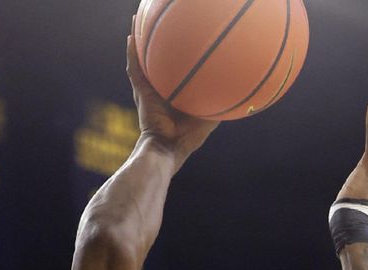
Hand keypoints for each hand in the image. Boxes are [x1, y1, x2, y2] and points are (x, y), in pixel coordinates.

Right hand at [127, 16, 218, 171]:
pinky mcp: (141, 94)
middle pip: (154, 63)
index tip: (181, 43)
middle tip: (156, 26)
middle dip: (154, 46)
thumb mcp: (208, 119)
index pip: (171, 74)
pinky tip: (132, 36)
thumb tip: (236, 92)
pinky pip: (135, 70)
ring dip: (139, 43)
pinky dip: (132, 53)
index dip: (173, 60)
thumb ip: (218, 105)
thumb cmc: (187, 140)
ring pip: (141, 61)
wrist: (167, 149)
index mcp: (170, 98)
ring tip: (137, 22)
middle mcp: (157, 92)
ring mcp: (147, 92)